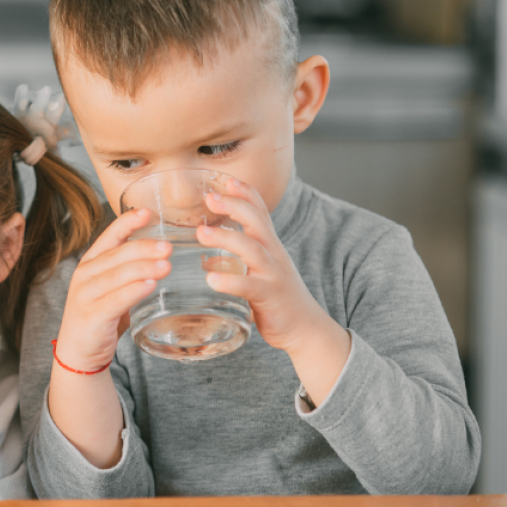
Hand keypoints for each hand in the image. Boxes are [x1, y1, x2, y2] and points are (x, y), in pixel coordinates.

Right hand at [54, 207, 171, 372]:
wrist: (77, 352)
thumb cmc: (100, 316)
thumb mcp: (111, 288)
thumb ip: (130, 272)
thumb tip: (164, 255)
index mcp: (90, 263)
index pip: (109, 235)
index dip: (128, 221)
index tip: (148, 212)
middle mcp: (85, 275)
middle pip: (117, 255)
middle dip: (144, 247)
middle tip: (168, 246)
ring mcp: (85, 296)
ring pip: (117, 275)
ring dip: (143, 268)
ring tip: (165, 265)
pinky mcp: (91, 316)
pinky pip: (115, 301)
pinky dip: (133, 292)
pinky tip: (150, 286)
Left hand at [197, 176, 349, 402]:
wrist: (305, 328)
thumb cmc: (276, 297)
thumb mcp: (259, 271)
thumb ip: (236, 260)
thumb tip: (205, 256)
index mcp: (269, 245)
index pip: (260, 211)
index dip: (245, 192)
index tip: (225, 177)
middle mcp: (273, 254)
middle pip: (257, 222)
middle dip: (234, 205)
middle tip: (209, 197)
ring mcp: (273, 274)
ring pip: (252, 250)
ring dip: (226, 239)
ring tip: (201, 234)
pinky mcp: (270, 297)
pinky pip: (249, 286)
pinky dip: (230, 281)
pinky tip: (211, 279)